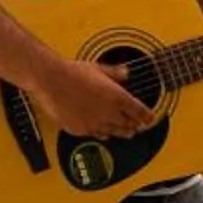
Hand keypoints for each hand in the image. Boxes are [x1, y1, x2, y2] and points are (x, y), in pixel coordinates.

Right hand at [33, 57, 155, 138]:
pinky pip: (95, 135)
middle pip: (128, 125)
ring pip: (114, 133)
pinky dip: (102, 134)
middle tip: (139, 126)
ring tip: (126, 133)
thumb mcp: (98, 68)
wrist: (51, 81)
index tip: (150, 118)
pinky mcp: (80, 129)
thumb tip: (125, 72)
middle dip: (135, 126)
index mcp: (117, 97)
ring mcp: (94, 123)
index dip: (147, 116)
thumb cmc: (72, 72)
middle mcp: (108, 113)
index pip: (139, 111)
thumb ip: (114, 73)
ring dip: (121, 132)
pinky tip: (103, 134)